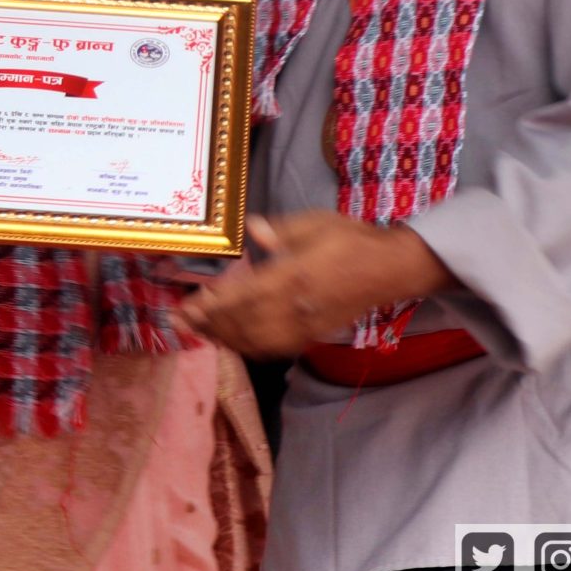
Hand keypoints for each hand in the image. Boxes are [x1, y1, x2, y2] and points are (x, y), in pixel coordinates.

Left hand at [174, 212, 453, 358]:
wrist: (390, 269)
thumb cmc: (352, 240)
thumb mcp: (316, 223)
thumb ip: (280, 231)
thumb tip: (250, 229)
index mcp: (295, 274)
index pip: (245, 295)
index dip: (214, 304)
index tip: (188, 304)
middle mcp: (297, 305)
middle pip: (244, 323)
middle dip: (209, 323)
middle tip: (181, 319)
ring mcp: (306, 325)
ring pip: (256, 341)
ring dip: (224, 337)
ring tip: (200, 329)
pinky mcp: (313, 335)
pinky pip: (274, 348)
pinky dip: (248, 346)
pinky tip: (232, 339)